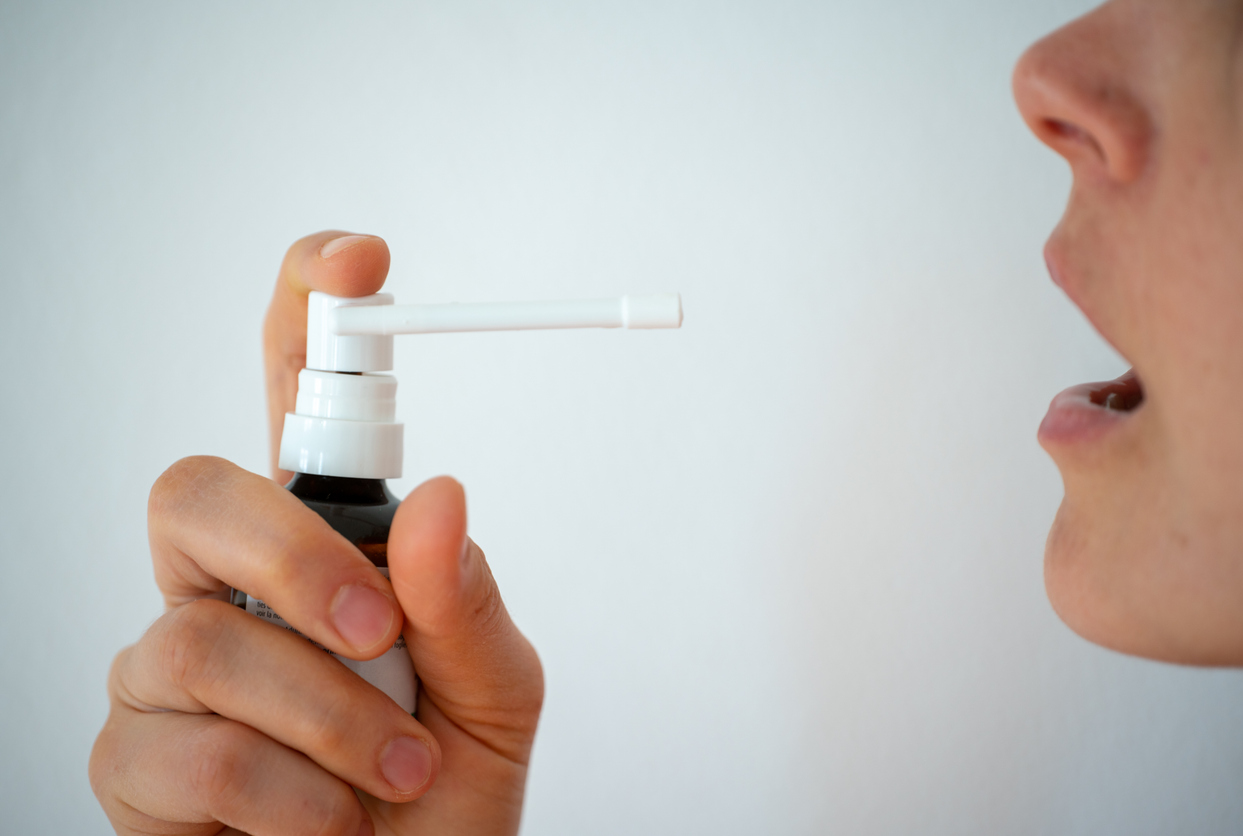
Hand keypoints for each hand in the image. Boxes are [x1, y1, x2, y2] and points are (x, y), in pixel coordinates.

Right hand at [89, 232, 544, 835]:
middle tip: (379, 634)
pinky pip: (184, 749)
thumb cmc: (442, 800)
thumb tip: (439, 499)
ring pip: (202, 642)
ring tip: (393, 777)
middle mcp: (231, 593)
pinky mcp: (131, 760)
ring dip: (328, 721)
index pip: (295, 407)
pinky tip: (323, 825)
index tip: (362, 259)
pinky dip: (286, 798)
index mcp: (326, 552)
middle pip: (196, 491)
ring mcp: (168, 672)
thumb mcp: (493, 700)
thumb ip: (466, 605)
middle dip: (293, 557)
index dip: (309, 315)